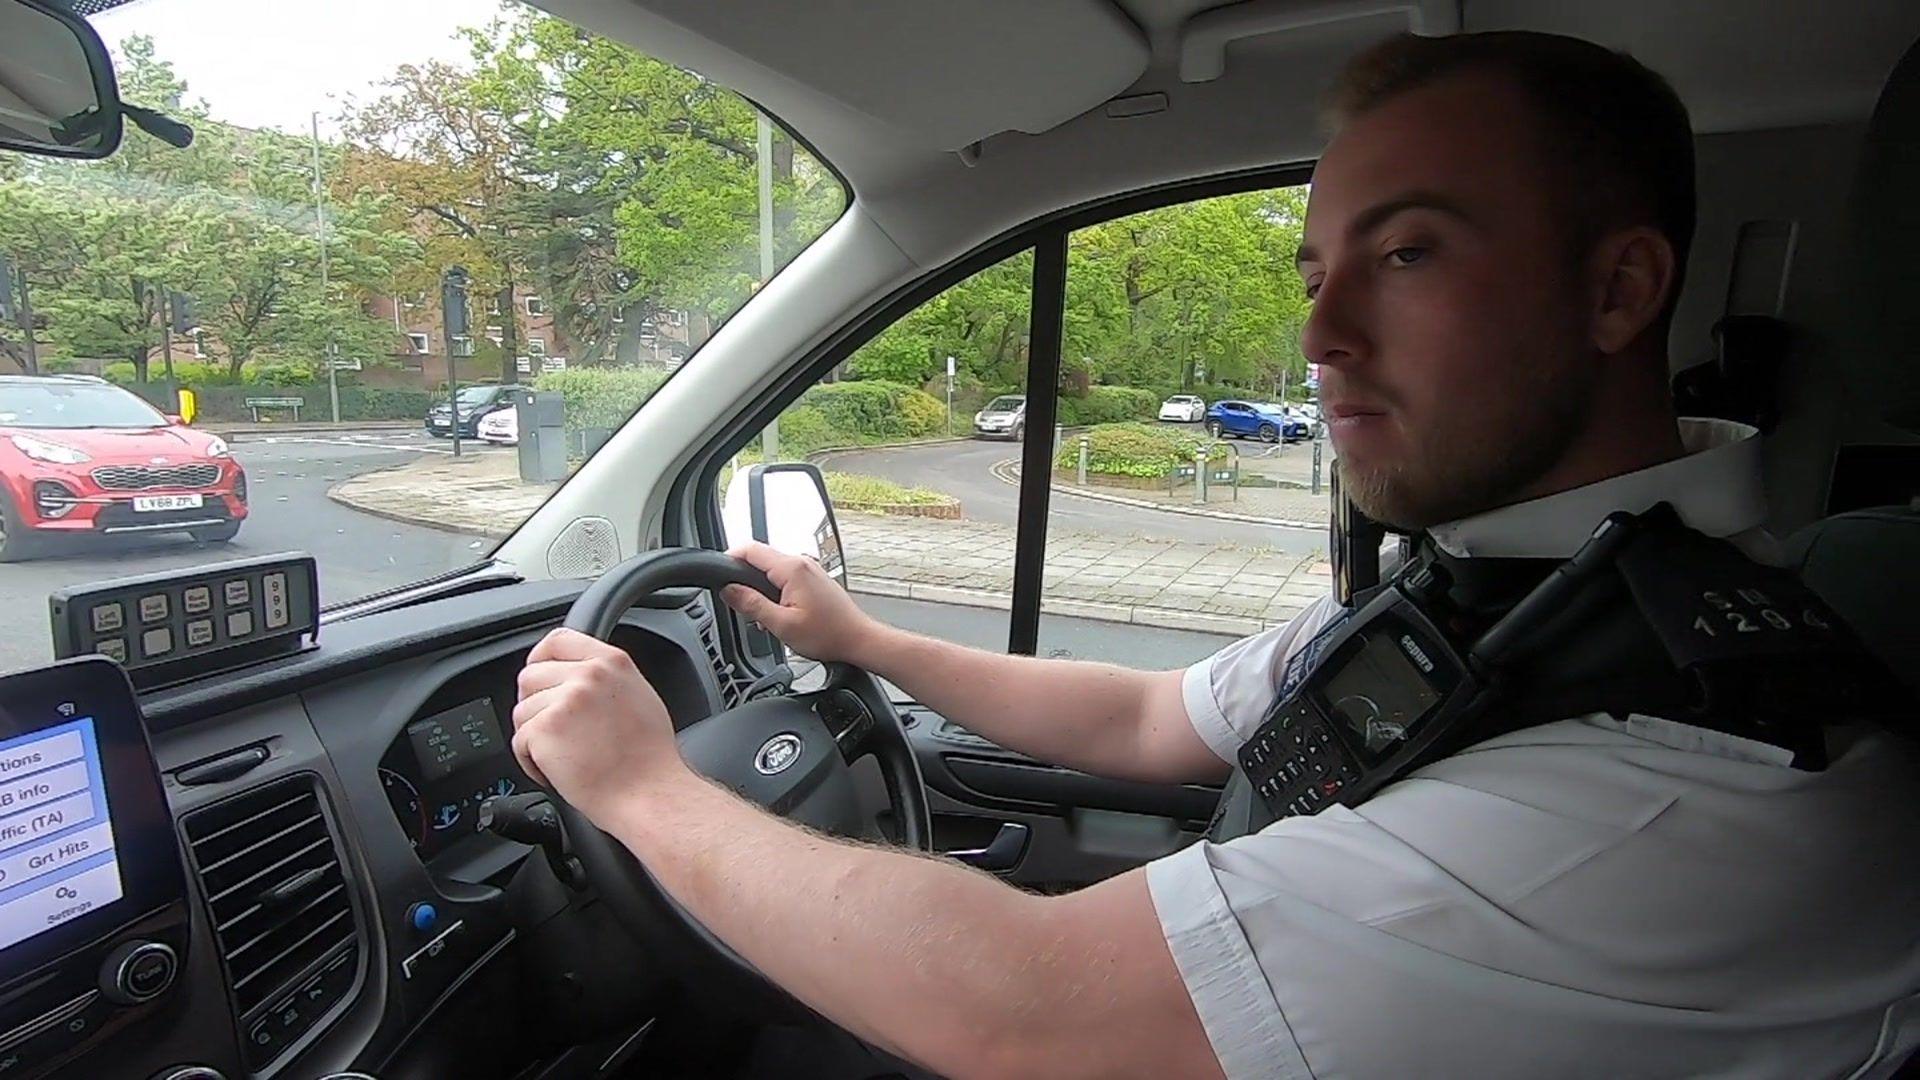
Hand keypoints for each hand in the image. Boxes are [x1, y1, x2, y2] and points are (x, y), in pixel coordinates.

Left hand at [512, 628, 689, 821]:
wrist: (649, 794)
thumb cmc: (649, 759)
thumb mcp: (639, 696)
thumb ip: (607, 678)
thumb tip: (577, 676)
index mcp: (611, 662)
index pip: (557, 640)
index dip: (540, 659)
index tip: (539, 677)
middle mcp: (588, 675)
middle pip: (530, 676)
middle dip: (535, 705)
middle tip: (556, 733)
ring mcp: (565, 700)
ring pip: (522, 712)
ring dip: (534, 738)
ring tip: (565, 757)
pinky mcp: (545, 729)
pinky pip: (519, 741)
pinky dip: (532, 762)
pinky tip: (559, 772)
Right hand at [722, 541, 884, 664]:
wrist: (858, 640)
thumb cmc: (828, 635)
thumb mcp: (782, 624)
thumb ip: (751, 604)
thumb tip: (728, 591)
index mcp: (792, 569)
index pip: (750, 550)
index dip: (729, 559)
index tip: (719, 576)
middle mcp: (802, 562)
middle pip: (760, 559)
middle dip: (745, 580)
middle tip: (744, 607)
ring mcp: (809, 569)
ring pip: (772, 570)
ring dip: (761, 590)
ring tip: (766, 618)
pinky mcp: (813, 578)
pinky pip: (786, 577)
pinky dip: (776, 592)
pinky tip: (780, 614)